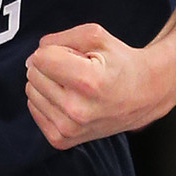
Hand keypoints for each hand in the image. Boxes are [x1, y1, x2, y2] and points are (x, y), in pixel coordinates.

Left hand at [25, 22, 167, 148]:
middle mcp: (77, 110)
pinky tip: (68, 98)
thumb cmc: (120, 63)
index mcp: (88, 82)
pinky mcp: (62, 140)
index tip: (73, 54)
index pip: (40, 58)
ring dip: (49, 83)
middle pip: (33, 74)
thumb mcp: (95, 35)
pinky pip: (34, 110)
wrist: (143, 94)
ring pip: (31, 92)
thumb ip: (59, 38)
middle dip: (50, 65)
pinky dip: (46, 100)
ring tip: (75, 85)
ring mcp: (69, 129)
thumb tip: (34, 56)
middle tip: (77, 69)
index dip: (54, 50)